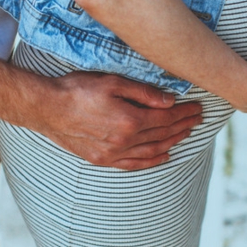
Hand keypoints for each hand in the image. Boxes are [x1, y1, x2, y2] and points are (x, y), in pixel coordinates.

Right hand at [25, 71, 202, 169]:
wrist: (47, 109)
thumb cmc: (77, 90)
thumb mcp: (112, 82)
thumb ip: (143, 93)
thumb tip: (170, 101)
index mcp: (130, 120)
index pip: (167, 118)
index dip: (185, 113)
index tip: (198, 108)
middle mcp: (125, 141)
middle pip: (163, 134)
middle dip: (184, 126)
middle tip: (198, 118)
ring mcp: (114, 153)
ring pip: (153, 151)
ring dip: (173, 142)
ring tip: (187, 133)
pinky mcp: (103, 160)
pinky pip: (134, 164)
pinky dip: (153, 161)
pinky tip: (165, 155)